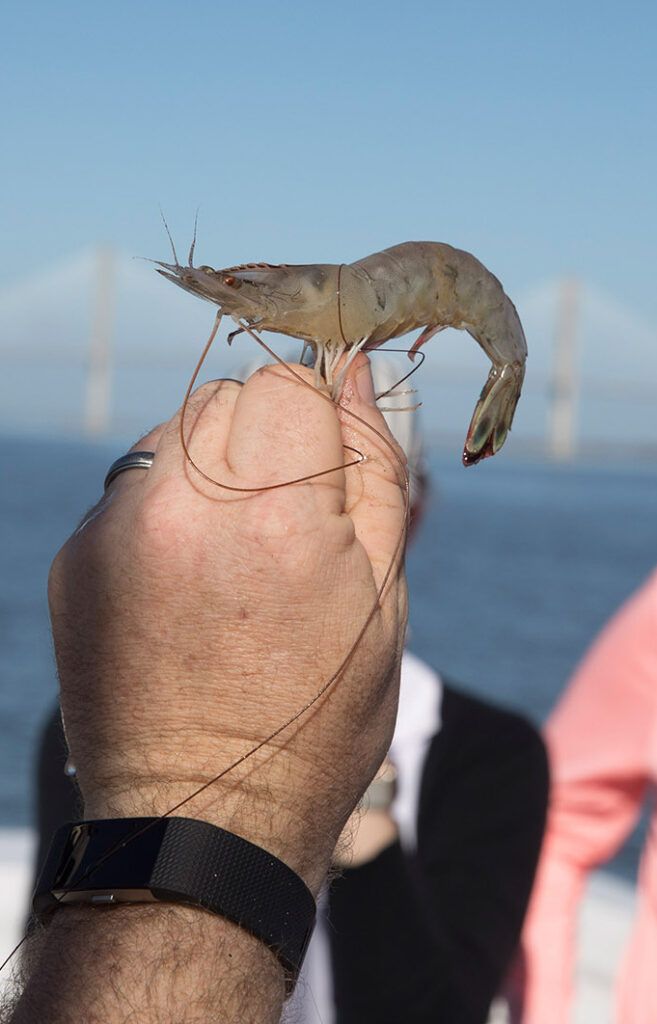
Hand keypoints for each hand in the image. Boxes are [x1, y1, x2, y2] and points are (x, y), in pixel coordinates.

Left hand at [48, 356, 407, 890]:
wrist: (200, 822)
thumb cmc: (315, 719)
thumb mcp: (383, 600)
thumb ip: (374, 471)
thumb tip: (357, 374)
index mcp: (277, 515)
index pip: (290, 380)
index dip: (318, 416)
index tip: (325, 467)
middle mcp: (182, 507)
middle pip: (227, 396)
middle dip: (265, 438)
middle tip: (283, 521)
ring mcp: (114, 532)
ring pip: (174, 434)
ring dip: (211, 469)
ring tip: (232, 556)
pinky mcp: (74, 561)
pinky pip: (130, 490)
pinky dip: (163, 512)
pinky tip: (185, 584)